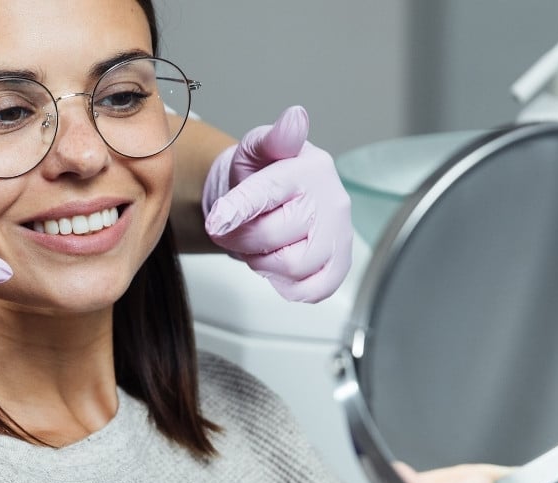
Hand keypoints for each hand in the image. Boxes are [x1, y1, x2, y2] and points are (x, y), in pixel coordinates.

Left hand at [201, 105, 352, 303]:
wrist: (273, 201)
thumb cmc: (262, 174)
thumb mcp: (255, 148)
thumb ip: (270, 138)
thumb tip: (295, 119)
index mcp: (310, 168)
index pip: (270, 192)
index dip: (239, 209)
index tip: (218, 221)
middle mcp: (332, 200)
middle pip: (273, 236)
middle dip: (242, 237)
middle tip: (235, 228)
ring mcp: (338, 234)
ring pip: (291, 266)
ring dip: (263, 262)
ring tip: (259, 243)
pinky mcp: (339, 263)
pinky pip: (314, 289)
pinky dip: (289, 286)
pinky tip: (277, 266)